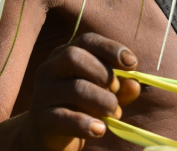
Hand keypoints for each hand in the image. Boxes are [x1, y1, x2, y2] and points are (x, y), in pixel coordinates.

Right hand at [22, 33, 140, 149]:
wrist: (49, 136)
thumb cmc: (79, 108)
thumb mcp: (102, 94)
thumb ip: (120, 89)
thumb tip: (135, 84)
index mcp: (64, 55)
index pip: (86, 40)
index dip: (110, 48)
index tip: (132, 63)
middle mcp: (49, 69)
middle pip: (74, 56)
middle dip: (103, 74)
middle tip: (115, 93)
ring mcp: (42, 93)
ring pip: (75, 88)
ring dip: (103, 101)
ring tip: (114, 114)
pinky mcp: (41, 118)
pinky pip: (64, 118)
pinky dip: (86, 124)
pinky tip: (99, 129)